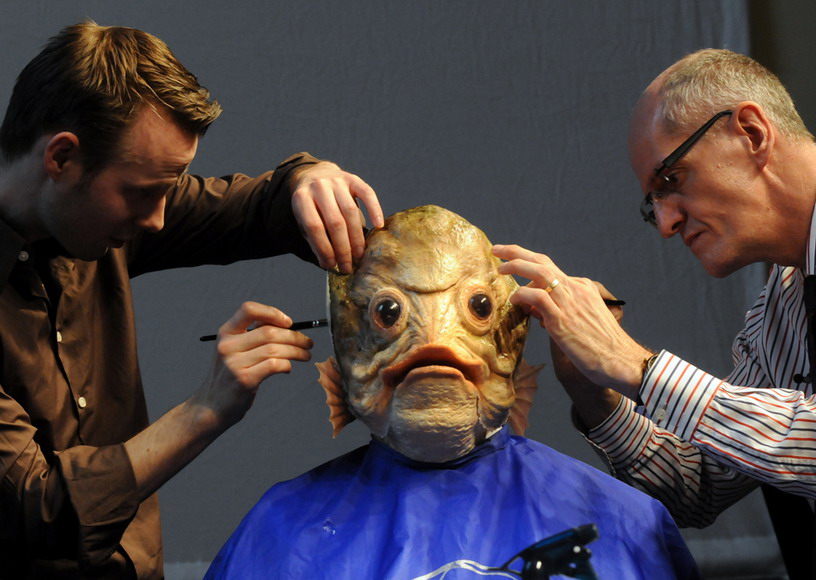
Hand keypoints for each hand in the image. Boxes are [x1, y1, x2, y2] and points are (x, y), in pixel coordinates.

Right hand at [197, 301, 313, 427]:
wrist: (211, 406)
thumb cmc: (230, 376)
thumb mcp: (233, 350)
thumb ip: (252, 336)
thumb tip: (287, 326)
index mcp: (226, 332)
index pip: (249, 309)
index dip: (272, 312)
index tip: (289, 322)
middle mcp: (227, 345)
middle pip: (269, 332)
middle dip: (295, 336)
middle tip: (308, 343)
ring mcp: (234, 363)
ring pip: (275, 349)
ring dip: (297, 351)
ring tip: (306, 355)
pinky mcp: (244, 380)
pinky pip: (274, 365)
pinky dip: (287, 365)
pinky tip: (288, 368)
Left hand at [290, 161, 384, 272]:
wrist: (314, 175)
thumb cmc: (310, 205)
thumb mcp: (303, 220)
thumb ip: (314, 239)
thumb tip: (329, 263)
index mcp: (301, 198)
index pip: (314, 227)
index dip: (324, 248)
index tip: (331, 265)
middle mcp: (319, 187)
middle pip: (335, 222)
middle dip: (342, 248)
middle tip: (348, 266)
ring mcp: (336, 181)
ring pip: (351, 212)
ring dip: (356, 237)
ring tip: (359, 255)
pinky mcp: (352, 179)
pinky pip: (367, 193)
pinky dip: (374, 209)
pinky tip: (378, 226)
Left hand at [492, 243, 649, 398]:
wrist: (621, 361)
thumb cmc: (602, 348)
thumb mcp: (582, 322)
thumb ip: (560, 313)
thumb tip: (538, 313)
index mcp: (583, 288)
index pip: (552, 272)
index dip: (530, 273)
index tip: (515, 278)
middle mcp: (576, 290)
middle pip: (542, 261)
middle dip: (517, 252)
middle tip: (498, 250)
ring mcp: (569, 303)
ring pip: (539, 272)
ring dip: (515, 265)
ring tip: (500, 269)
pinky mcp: (561, 320)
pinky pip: (537, 297)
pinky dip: (522, 295)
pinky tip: (515, 301)